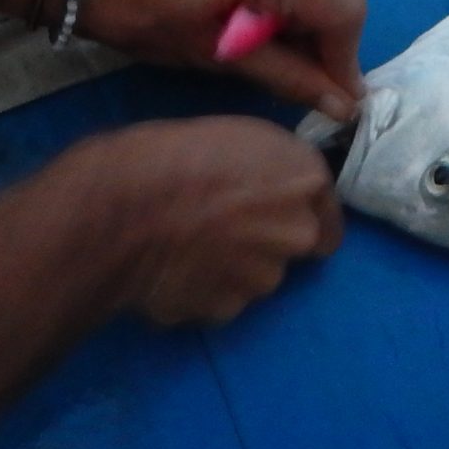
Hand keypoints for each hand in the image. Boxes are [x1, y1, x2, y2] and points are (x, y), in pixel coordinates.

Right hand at [61, 116, 342, 325]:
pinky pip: (218, 301)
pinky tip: (170, 270)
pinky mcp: (226, 311)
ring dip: (232, 269)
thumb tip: (268, 191)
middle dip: (268, 243)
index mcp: (305, 178)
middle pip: (295, 248)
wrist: (121, 206)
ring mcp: (263, 278)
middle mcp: (298, 232)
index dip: (297, 214)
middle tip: (222, 228)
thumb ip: (269, 171)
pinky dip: (200, 291)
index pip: (327, 215)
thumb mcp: (236, 138)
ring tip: (187, 246)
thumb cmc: (170, 152)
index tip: (272, 212)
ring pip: (255, 278)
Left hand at [77, 0, 366, 120]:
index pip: (344, 12)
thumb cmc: (140, 13)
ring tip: (285, 64)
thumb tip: (341, 105)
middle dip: (335, 43)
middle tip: (310, 86)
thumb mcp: (212, 54)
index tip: (335, 103)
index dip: (345, 62)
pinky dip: (296, 5)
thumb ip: (285, 75)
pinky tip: (266, 34)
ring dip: (315, 25)